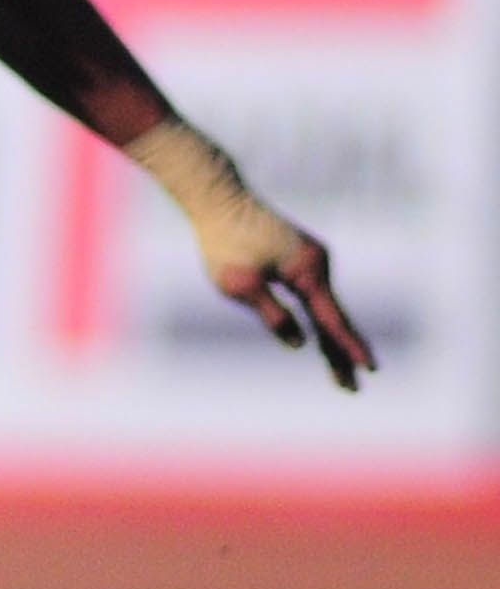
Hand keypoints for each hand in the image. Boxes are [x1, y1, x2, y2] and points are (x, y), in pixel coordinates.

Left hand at [133, 118, 374, 391]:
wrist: (219, 200)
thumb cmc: (224, 242)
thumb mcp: (241, 286)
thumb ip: (272, 315)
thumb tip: (299, 343)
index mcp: (307, 271)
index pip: (331, 318)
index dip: (347, 347)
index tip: (369, 368)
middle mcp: (317, 263)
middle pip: (331, 317)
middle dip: (339, 353)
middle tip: (350, 387)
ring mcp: (310, 259)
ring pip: (322, 306)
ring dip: (329, 337)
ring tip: (339, 372)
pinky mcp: (299, 256)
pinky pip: (312, 295)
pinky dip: (318, 317)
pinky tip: (322, 334)